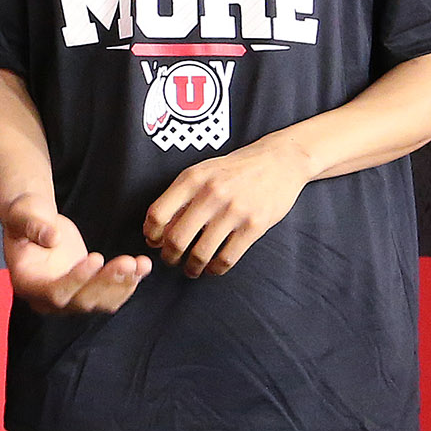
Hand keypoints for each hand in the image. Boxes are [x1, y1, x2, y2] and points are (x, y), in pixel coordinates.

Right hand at [1, 200, 148, 313]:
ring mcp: (68, 298)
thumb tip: (52, 238)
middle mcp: (46, 299)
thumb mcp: (23, 214)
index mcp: (27, 283)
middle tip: (127, 262)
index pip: (54, 292)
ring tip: (141, 264)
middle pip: (81, 301)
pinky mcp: (86, 291)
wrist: (37, 220)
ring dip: (123, 284)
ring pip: (100, 302)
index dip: (77, 279)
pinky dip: (128, 283)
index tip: (96, 258)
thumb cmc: (25, 215)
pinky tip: (142, 267)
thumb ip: (33, 226)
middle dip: (107, 282)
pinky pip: (109, 296)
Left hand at [143, 133, 314, 276]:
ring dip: (191, 267)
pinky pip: (227, 258)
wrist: (279, 160)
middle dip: (169, 256)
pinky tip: (213, 268)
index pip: (157, 213)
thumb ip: (180, 198)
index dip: (151, 234)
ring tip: (191, 269)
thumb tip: (157, 232)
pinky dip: (216, 269)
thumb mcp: (203, 173)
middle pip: (176, 238)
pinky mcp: (254, 225)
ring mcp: (234, 210)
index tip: (154, 242)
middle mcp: (210, 193)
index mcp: (192, 178)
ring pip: (201, 253)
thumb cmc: (235, 169)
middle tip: (171, 260)